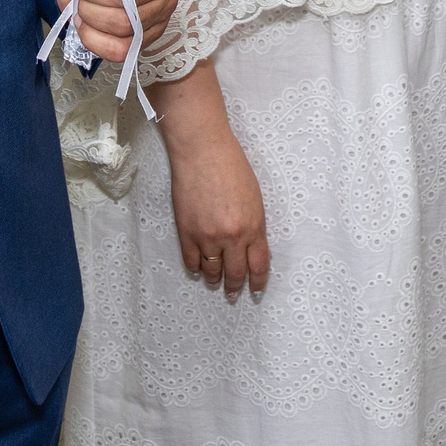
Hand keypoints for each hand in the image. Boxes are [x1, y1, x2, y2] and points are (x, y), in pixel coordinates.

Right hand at [157, 85, 269, 296]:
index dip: (257, 282)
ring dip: (214, 279)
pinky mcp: (186, 232)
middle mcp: (232, 237)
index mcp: (254, 227)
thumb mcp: (254, 198)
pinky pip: (191, 261)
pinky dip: (195, 268)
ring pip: (212, 271)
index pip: (258, 265)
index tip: (255, 290)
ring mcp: (207, 237)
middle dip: (234, 286)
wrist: (202, 151)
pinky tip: (198, 270)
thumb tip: (249, 246)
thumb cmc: (231, 166)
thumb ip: (253, 224)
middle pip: (235, 273)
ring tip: (215, 282)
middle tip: (232, 293)